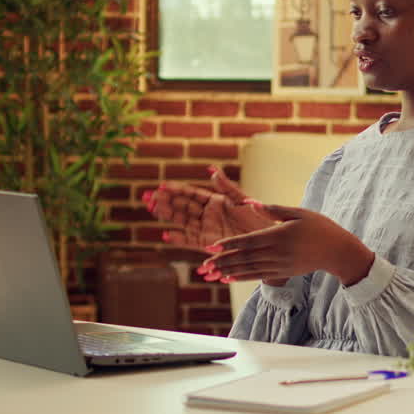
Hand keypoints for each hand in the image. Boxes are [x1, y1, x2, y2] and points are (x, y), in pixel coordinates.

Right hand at [147, 167, 274, 250]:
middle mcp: (207, 214)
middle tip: (147, 197)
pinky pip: (190, 240)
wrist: (266, 239)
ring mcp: (206, 229)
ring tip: (151, 210)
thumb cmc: (259, 217)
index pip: (190, 193)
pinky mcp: (208, 243)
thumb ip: (227, 187)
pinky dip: (178, 239)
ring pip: (182, 221)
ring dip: (167, 216)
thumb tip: (212, 170)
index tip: (160, 186)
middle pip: (182, 206)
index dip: (175, 190)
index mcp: (215, 200)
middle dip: (165, 202)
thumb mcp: (242, 200)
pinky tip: (166, 235)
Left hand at [197, 203, 374, 286]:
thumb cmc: (320, 227)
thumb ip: (274, 210)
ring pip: (250, 268)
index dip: (229, 244)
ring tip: (212, 272)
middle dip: (223, 260)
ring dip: (229, 270)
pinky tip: (229, 277)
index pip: (249, 241)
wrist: (337, 251)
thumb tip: (251, 204)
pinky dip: (242, 277)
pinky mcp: (283, 272)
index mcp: (280, 235)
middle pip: (245, 257)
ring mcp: (280, 264)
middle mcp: (278, 252)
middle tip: (204, 263)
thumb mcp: (299, 213)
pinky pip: (258, 276)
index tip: (212, 246)